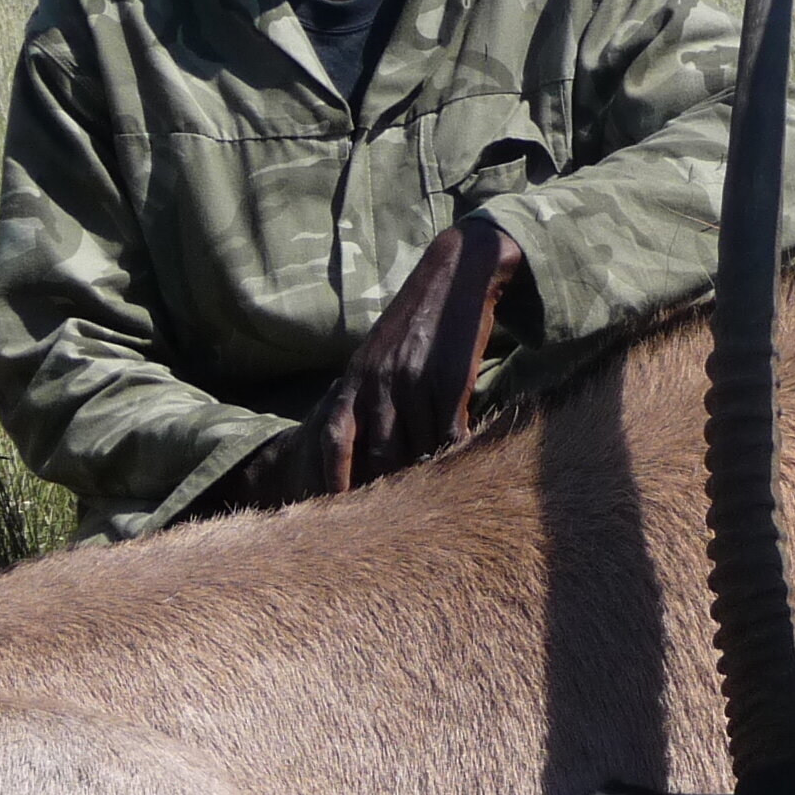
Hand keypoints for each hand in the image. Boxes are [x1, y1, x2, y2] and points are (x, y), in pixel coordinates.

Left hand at [303, 222, 527, 491]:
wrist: (459, 274)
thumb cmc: (419, 320)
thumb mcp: (381, 353)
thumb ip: (370, 394)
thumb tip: (365, 446)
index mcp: (357, 375)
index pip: (336, 436)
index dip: (334, 476)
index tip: (337, 510)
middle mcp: (380, 381)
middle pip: (378, 453)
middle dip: (384, 487)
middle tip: (392, 519)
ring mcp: (414, 382)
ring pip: (416, 448)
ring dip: (424, 475)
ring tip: (432, 502)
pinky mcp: (450, 382)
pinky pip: (449, 434)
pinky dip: (454, 454)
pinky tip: (460, 467)